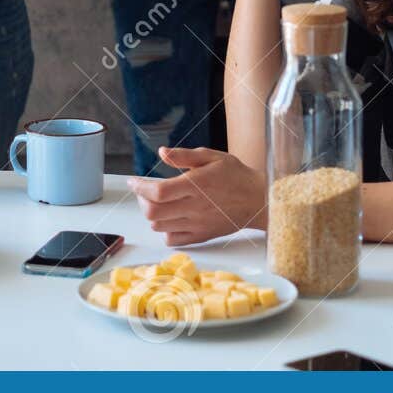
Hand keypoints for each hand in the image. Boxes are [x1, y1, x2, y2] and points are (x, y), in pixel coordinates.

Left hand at [129, 148, 265, 245]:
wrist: (259, 200)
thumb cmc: (236, 175)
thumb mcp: (212, 156)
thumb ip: (184, 155)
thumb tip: (162, 153)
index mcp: (196, 185)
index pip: (158, 192)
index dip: (140, 187)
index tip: (133, 181)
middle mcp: (194, 207)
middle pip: (154, 213)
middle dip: (141, 201)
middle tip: (143, 191)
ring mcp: (198, 224)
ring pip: (160, 227)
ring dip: (151, 215)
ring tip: (156, 202)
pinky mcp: (202, 236)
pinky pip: (173, 240)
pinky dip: (164, 230)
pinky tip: (169, 218)